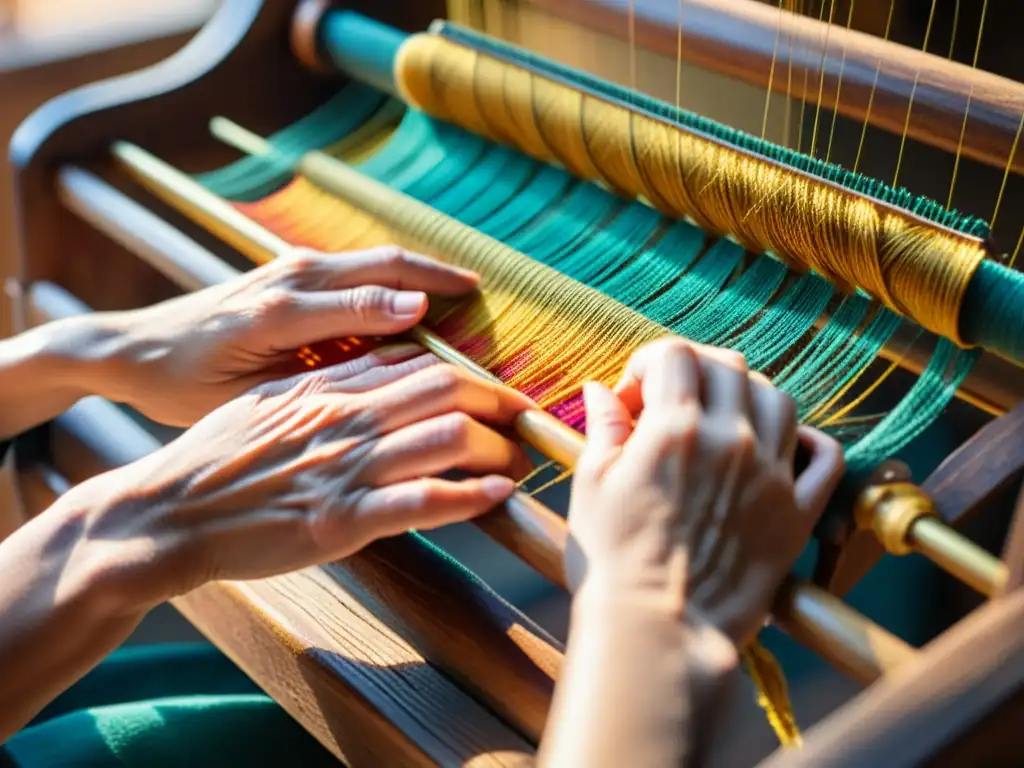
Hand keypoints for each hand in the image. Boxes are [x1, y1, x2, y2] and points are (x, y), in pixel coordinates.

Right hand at [68, 356, 533, 611]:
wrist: (167, 513)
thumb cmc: (217, 459)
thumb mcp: (270, 403)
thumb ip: (327, 385)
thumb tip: (379, 370)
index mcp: (328, 386)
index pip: (418, 363)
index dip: (471, 373)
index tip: (500, 389)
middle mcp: (345, 416)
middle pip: (447, 386)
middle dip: (499, 400)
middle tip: (526, 420)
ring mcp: (346, 466)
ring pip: (447, 436)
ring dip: (497, 449)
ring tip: (521, 463)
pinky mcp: (341, 518)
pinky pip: (421, 500)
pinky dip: (468, 497)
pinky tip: (496, 497)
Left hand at [87, 245, 479, 425]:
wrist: (135, 349)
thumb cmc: (186, 384)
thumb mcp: (246, 393)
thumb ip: (315, 373)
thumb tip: (384, 355)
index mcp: (281, 312)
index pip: (372, 301)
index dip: (424, 310)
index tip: (471, 324)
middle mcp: (291, 276)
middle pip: (385, 263)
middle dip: (439, 276)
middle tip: (486, 295)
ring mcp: (290, 267)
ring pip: (375, 259)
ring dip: (422, 272)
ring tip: (467, 294)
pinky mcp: (290, 271)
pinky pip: (357, 268)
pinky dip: (395, 279)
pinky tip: (419, 299)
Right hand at [567, 338, 843, 647]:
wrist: (659, 632)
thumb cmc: (613, 562)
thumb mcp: (591, 485)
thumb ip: (603, 427)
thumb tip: (598, 390)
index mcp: (677, 429)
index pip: (675, 355)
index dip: (648, 363)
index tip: (633, 393)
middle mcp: (733, 441)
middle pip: (730, 366)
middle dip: (696, 368)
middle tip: (673, 396)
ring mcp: (772, 475)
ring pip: (779, 398)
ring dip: (747, 393)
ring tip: (721, 417)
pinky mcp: (796, 513)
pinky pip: (825, 457)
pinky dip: (808, 439)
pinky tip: (782, 443)